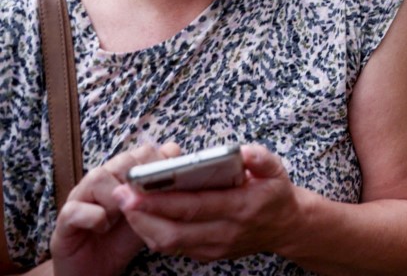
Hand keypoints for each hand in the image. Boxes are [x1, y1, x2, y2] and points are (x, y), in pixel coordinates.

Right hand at [52, 142, 181, 275]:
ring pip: (99, 177)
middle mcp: (104, 178)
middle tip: (140, 207)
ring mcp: (82, 195)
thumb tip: (183, 173)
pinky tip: (103, 227)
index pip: (146, 152)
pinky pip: (77, 208)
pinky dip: (95, 218)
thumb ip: (165, 192)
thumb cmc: (125, 237)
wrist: (96, 266)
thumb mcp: (152, 213)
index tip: (166, 189)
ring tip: (119, 218)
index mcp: (127, 174)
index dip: (159, 168)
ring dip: (116, 201)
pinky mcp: (65, 217)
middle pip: (124, 161)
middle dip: (138, 185)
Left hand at [113, 145, 297, 261]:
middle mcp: (226, 231)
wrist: (286, 227)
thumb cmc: (275, 193)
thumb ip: (260, 158)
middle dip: (142, 215)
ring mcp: (216, 247)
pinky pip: (174, 247)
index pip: (195, 206)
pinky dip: (153, 233)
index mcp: (241, 207)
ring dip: (143, 226)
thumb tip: (243, 152)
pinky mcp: (208, 255)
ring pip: (169, 243)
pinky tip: (143, 216)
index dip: (162, 200)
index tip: (136, 189)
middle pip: (174, 230)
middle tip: (119, 196)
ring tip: (126, 205)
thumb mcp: (276, 169)